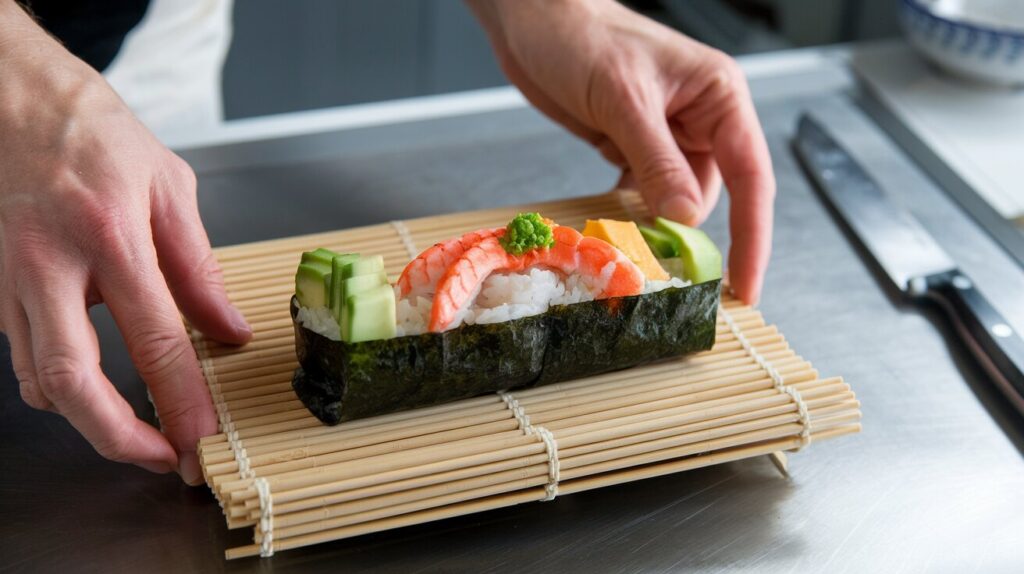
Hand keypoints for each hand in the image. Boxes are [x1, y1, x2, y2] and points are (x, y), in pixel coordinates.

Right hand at [0, 2, 250, 483]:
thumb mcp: (169, 187)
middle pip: (73, 380)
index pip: (154, 340)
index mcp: (109, 234)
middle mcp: (49, 264)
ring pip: (38, 378)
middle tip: (161, 460)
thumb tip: (228, 330)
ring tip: (135, 432)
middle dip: (117, 438)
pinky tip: (92, 383)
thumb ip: (199, 268)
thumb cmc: (94, 134)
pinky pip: (23, 354)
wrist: (11, 98)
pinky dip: (59, 382)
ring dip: (88, 417)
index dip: (181, 402)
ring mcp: (8, 278)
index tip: (201, 439)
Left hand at [468, 0, 774, 303]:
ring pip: (677, 199)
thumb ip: (657, 161)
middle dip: (693, 234)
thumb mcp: (622, 99)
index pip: (751, 176)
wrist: (530, 20)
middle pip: (715, 195)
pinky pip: (645, 193)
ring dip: (657, 225)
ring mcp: (665, 134)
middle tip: (671, 275)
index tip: (746, 283)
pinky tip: (616, 222)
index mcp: (718, 96)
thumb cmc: (580, 35)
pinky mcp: (632, 146)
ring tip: (634, 248)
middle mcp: (700, 118)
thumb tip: (687, 218)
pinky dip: (633, 213)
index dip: (753, 235)